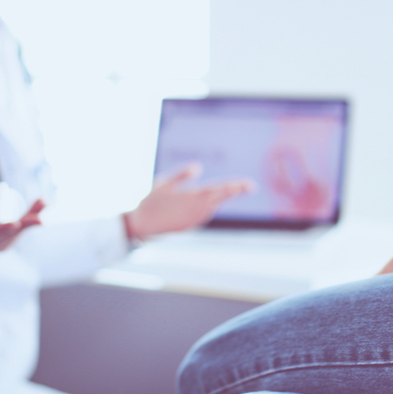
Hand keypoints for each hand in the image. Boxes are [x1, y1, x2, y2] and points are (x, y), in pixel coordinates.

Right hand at [0, 193, 44, 279]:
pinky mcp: (4, 243)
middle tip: (42, 218)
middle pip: (10, 234)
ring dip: (33, 217)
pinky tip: (40, 204)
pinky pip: (20, 230)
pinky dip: (30, 218)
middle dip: (26, 224)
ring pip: (19, 231)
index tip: (16, 223)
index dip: (2, 229)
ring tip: (44, 201)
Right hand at [124, 164, 254, 240]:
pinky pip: (205, 213)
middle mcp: (197, 210)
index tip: (248, 185)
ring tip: (232, 189)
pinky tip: (208, 201)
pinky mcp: (191, 225)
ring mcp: (195, 219)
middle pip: (221, 198)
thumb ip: (182, 175)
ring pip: (213, 206)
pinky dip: (210, 205)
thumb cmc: (150, 202)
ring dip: (221, 197)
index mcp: (192, 197)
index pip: (219, 190)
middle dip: (236, 191)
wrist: (141, 226)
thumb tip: (197, 167)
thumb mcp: (164, 183)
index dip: (235, 187)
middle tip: (251, 186)